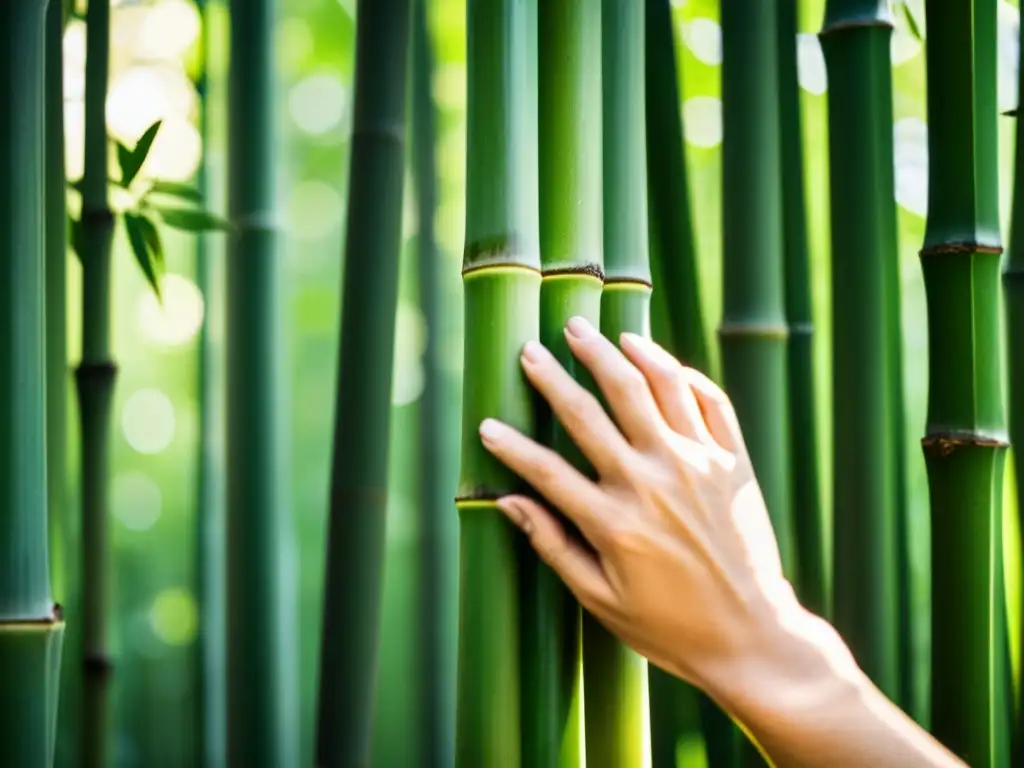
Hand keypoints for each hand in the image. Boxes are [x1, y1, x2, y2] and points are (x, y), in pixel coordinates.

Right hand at [477, 315, 805, 695]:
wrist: (752, 636)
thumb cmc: (669, 626)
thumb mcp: (600, 598)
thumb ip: (553, 546)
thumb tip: (508, 502)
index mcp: (614, 522)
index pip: (545, 469)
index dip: (510, 445)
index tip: (486, 422)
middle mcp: (652, 483)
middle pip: (590, 411)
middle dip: (553, 374)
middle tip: (531, 347)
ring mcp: (696, 466)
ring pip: (649, 387)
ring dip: (614, 353)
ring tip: (588, 330)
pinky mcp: (732, 462)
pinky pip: (707, 399)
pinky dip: (680, 371)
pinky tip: (655, 357)